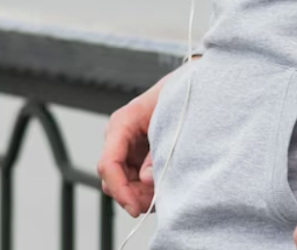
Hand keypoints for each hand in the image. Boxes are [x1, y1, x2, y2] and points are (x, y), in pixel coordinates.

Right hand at [97, 63, 185, 216]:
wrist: (188, 88)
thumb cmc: (178, 98)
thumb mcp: (170, 123)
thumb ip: (157, 153)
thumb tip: (145, 179)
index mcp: (122, 124)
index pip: (108, 164)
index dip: (120, 189)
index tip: (135, 209)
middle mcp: (118, 139)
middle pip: (112, 179)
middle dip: (132, 196)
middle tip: (157, 203)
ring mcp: (126, 150)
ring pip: (122, 184)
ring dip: (140, 195)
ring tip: (164, 193)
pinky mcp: (137, 158)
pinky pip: (134, 182)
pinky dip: (146, 191)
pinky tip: (164, 188)